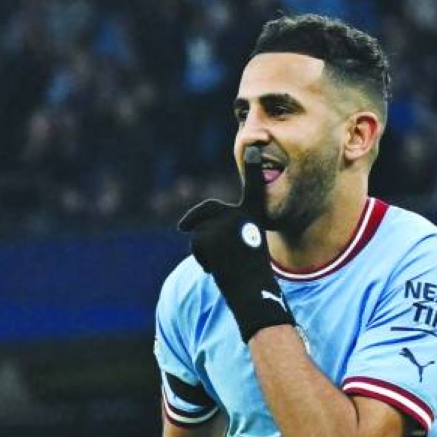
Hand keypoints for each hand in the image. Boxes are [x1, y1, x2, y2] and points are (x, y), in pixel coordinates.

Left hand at [178, 146, 293, 342]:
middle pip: (209, 210)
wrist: (253, 293)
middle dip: (193, 218)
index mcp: (254, 215)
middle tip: (180, 226)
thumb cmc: (252, 276)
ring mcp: (225, 223)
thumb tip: (209, 235)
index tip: (256, 144)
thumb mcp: (245, 248)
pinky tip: (217, 269)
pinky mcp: (211, 235)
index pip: (254, 187)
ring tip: (223, 265)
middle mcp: (240, 214)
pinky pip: (197, 245)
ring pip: (201, 233)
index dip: (255, 167)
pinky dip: (202, 259)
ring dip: (204, 250)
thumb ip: (230, 234)